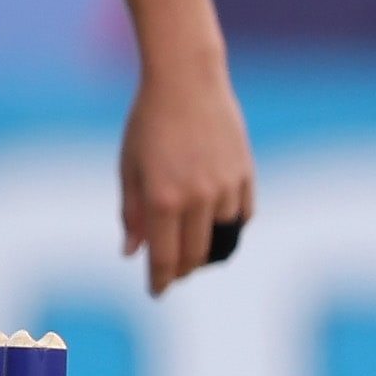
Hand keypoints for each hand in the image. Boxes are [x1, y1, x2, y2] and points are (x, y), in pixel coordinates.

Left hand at [104, 0, 252, 294]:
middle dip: (183, 270)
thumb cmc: (147, 124)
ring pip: (221, 236)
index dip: (161, 280)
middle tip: (172, 274)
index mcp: (161, 199)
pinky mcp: (247, 174)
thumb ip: (130, 213)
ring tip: (192, 249)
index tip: (157, 292)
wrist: (187, 82)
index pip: (165, 257)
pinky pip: (242, 214)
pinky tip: (216, 224)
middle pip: (196, 254)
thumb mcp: (128, 168)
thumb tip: (133, 253)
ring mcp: (226, 187)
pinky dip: (229, 224)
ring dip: (207, 247)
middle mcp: (197, 197)